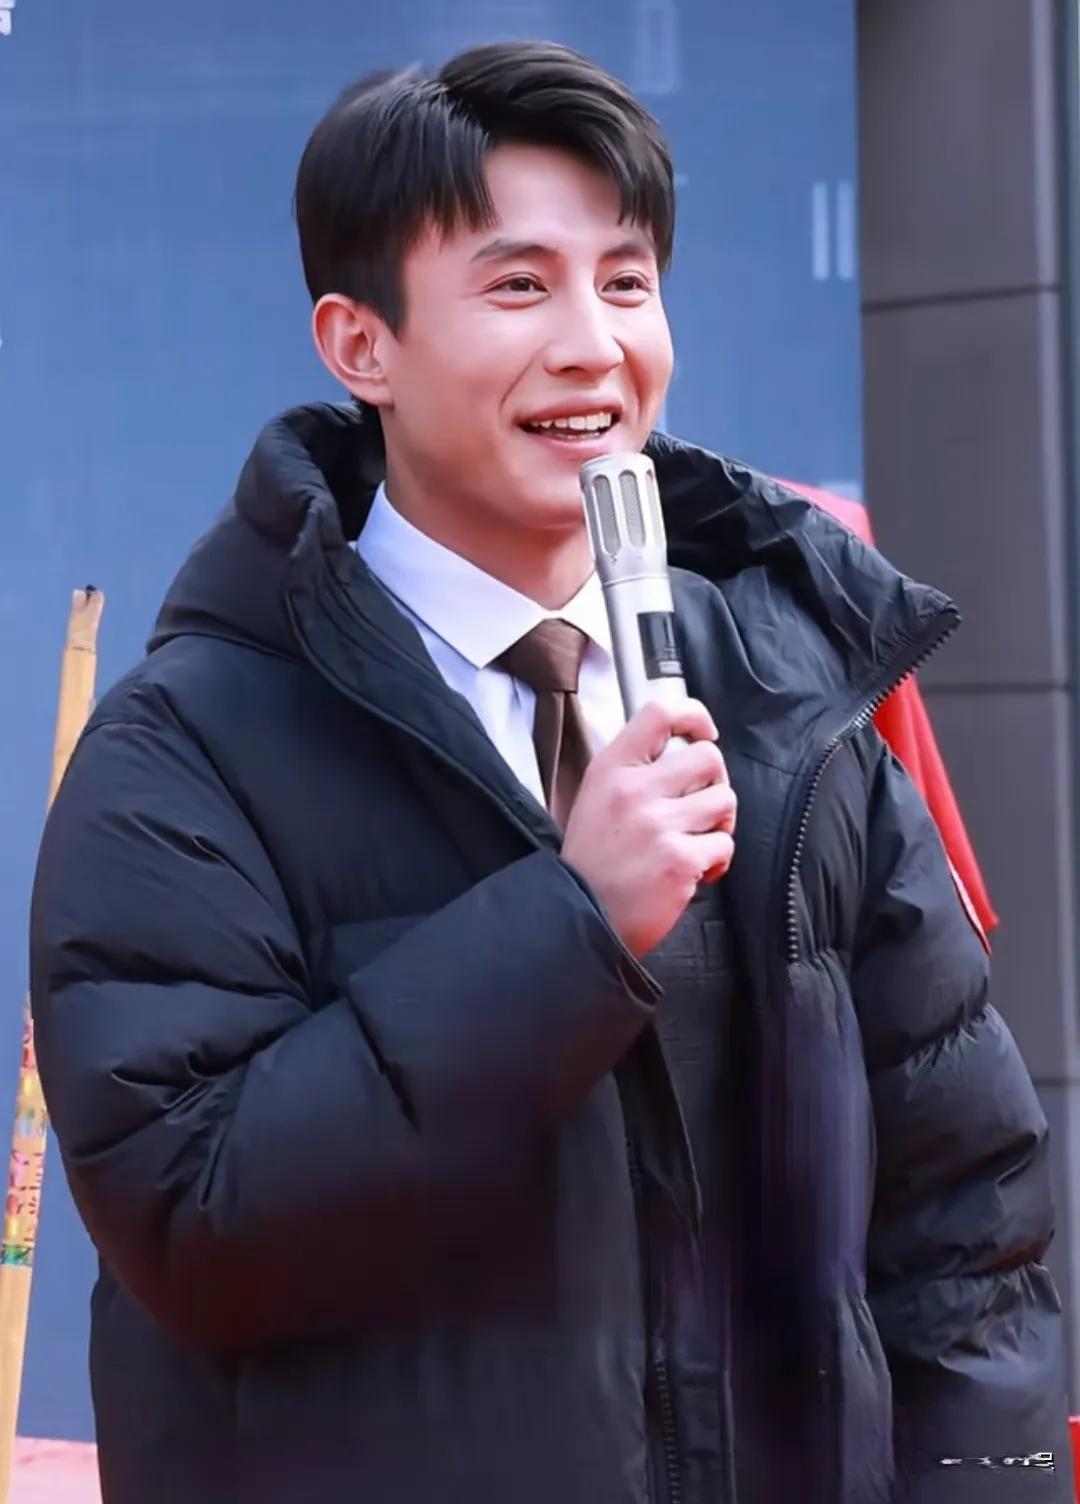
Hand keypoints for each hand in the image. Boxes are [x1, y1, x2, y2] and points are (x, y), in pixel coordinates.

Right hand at [561, 699, 736, 957]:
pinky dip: (716, 860)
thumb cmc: (592, 861)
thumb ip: (633, 771)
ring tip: (697, 840)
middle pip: (709, 757)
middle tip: (702, 805)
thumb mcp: (595, 798)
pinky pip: (724, 845)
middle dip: (716, 782)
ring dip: (719, 823)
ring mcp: (659, 825)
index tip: (704, 732)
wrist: (580, 918)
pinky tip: (694, 871)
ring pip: (725, 800)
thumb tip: (681, 749)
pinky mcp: (680, 860)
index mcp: (611, 769)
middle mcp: (635, 790)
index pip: (660, 714)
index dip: (694, 716)